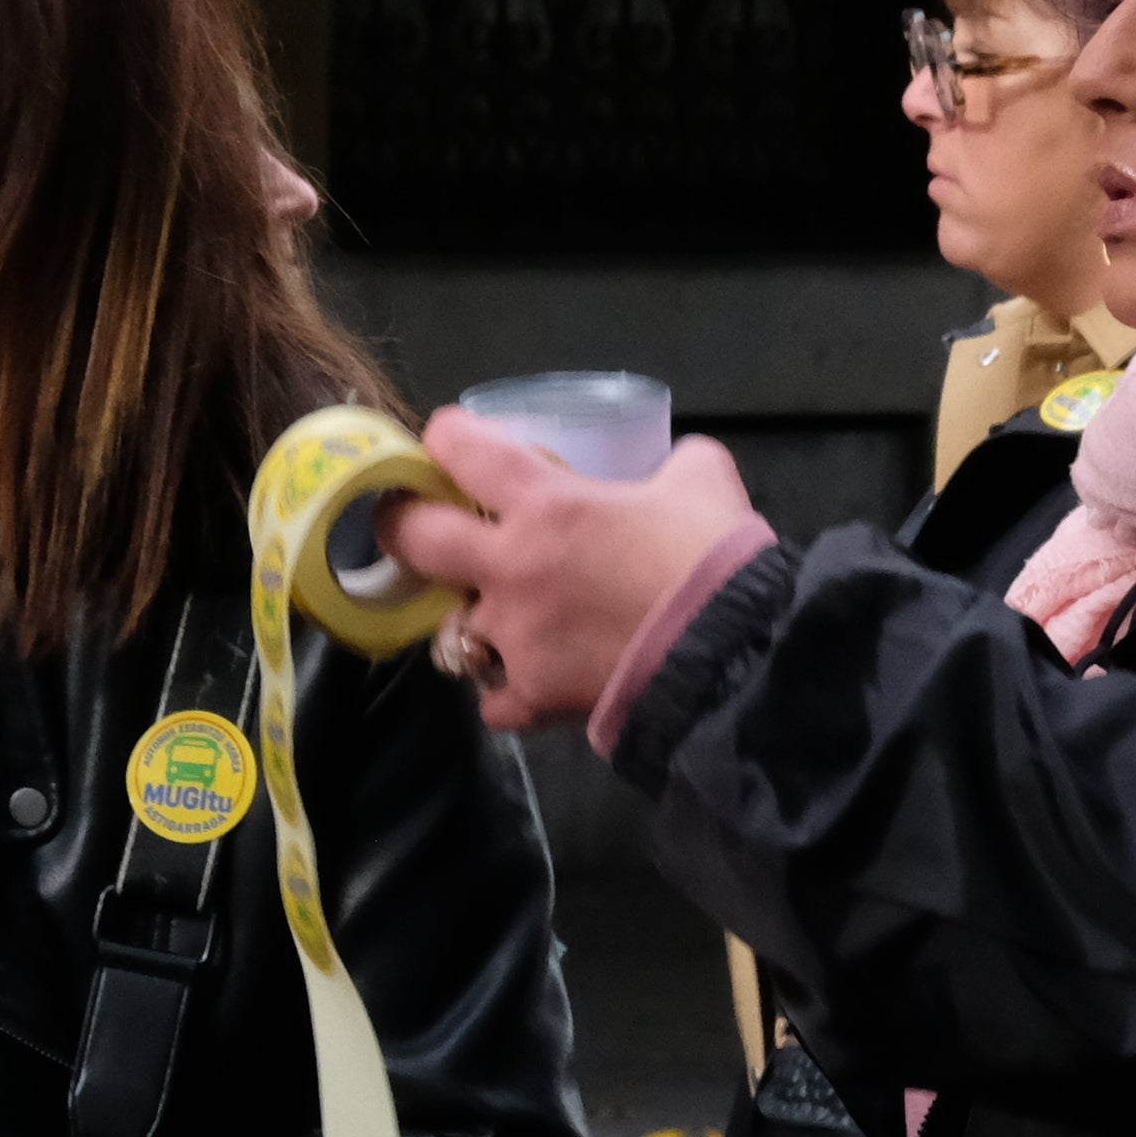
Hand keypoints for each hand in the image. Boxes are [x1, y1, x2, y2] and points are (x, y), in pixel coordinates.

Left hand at [383, 414, 769, 734]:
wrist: (733, 658)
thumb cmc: (715, 561)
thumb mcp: (705, 481)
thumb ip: (677, 464)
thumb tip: (676, 466)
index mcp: (548, 503)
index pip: (463, 449)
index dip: (448, 437)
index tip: (450, 442)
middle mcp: (512, 567)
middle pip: (415, 537)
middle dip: (402, 524)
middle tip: (414, 525)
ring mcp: (514, 636)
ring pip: (453, 629)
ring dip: (474, 621)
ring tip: (503, 622)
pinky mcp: (530, 695)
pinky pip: (494, 698)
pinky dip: (509, 691)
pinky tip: (531, 685)